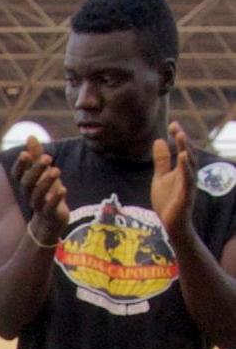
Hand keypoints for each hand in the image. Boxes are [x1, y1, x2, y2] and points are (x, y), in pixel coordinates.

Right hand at [14, 135, 68, 242]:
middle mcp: (30, 194)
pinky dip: (55, 199)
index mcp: (27, 184)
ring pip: (37, 196)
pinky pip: (50, 208)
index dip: (21, 165)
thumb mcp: (43, 173)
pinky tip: (63, 189)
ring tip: (56, 170)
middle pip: (27, 183)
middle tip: (48, 158)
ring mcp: (39, 206)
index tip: (25, 153)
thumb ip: (37, 156)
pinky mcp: (50, 215)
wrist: (48, 223)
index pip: (18, 174)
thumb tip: (30, 136)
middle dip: (36, 170)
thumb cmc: (46, 194)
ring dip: (46, 183)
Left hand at [153, 121, 195, 239]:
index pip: (182, 149)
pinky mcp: (186, 194)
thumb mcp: (160, 177)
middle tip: (176, 127)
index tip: (172, 124)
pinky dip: (185, 167)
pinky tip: (182, 157)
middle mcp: (188, 174)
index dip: (178, 137)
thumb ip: (161, 160)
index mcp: (182, 169)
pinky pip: (187, 179)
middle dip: (182, 140)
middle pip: (187, 153)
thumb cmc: (168, 200)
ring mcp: (189, 184)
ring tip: (180, 136)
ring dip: (185, 149)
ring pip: (189, 164)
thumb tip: (158, 140)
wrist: (170, 224)